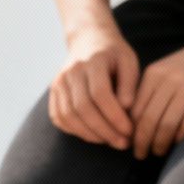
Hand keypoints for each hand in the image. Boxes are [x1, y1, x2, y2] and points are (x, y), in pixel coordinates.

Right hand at [48, 23, 138, 149]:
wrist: (88, 40)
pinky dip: (74, 131)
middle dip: (104, 130)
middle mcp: (71, 72)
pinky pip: (59, 117)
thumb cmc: (113, 54)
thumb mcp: (129, 61)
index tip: (129, 130)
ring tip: (109, 141)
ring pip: (69, 116)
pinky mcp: (53, 92)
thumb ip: (130, 84)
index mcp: (92, 61)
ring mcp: (59, 82)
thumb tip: (126, 108)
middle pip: (83, 108)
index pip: (100, 94)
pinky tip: (92, 135)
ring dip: (89, 134)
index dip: (115, 116)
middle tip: (122, 143)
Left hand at [129, 39, 183, 157]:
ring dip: (160, 143)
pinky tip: (178, 143)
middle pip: (149, 119)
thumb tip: (132, 123)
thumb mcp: (164, 71)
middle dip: (142, 142)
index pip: (136, 109)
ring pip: (168, 123)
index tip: (129, 144)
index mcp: (154, 74)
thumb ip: (150, 92)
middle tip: (140, 155)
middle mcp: (169, 79)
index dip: (131, 131)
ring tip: (158, 152)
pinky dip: (181, 136)